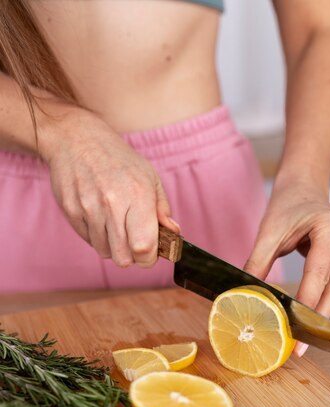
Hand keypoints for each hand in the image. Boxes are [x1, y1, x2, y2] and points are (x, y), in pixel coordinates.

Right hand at [39, 107, 178, 267]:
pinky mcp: (71, 211)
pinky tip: (98, 216)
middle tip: (133, 241)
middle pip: (124, 258)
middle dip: (132, 256)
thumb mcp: (149, 177)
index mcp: (138, 196)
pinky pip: (88, 241)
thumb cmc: (118, 159)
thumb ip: (162, 209)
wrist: (77, 139)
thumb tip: (173, 234)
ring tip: (114, 224)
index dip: (149, 258)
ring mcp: (89, 208)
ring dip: (113, 246)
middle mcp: (112, 204)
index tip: (150, 252)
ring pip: (105, 252)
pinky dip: (96, 236)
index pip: (144, 248)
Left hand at [244, 181, 329, 355]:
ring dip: (319, 316)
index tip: (293, 330)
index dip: (306, 307)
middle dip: (316, 321)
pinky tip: (307, 320)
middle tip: (299, 348)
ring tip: (302, 340)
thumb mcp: (268, 231)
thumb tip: (244, 294)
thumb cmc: (287, 204)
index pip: (318, 277)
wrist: (304, 186)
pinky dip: (320, 303)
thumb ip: (258, 262)